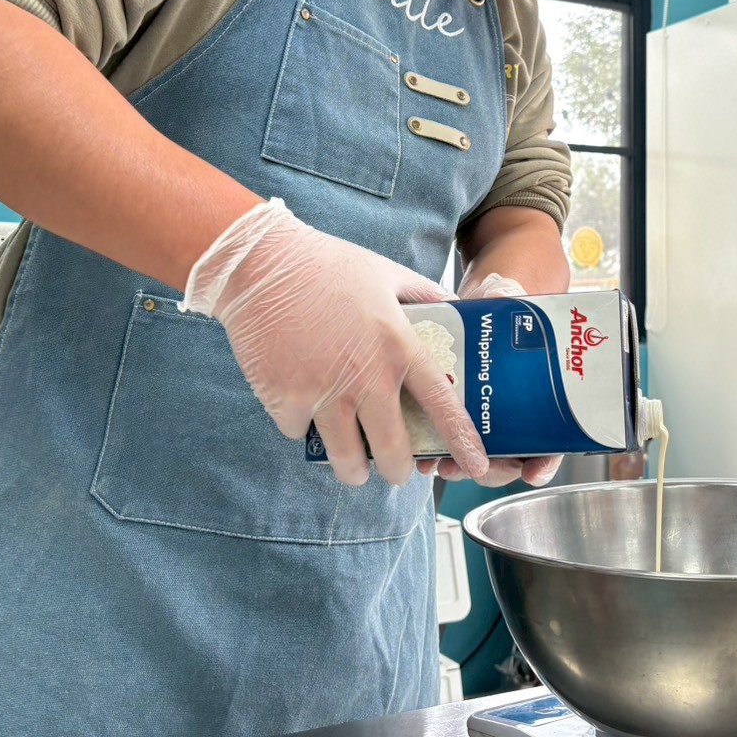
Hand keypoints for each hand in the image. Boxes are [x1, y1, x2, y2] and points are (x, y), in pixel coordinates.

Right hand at [181, 198, 488, 486]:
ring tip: (354, 467)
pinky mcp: (284, 400)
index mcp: (397, 347)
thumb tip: (452, 303)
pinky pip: (300, 433)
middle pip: (392, 451)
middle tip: (397, 472)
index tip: (476, 464)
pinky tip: (304, 411)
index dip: (461, 441)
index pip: (441, 405)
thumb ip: (423, 294)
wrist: (260, 264)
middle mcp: (365, 377)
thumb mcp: (387, 272)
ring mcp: (323, 393)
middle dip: (398, 471)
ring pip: (346, 459)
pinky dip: (303, 429)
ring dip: (353, 469)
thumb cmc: (327, 264)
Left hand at [416, 271, 562, 486]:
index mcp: (541, 398)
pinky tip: (424, 454)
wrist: (478, 305)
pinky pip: (447, 442)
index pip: (552, 442)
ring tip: (445, 465)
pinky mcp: (452, 412)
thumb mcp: (513, 301)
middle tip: (478, 469)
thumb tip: (504, 291)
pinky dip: (436, 453)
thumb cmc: (506, 307)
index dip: (544, 463)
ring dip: (461, 467)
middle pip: (510, 459)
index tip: (533, 472)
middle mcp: (515, 415)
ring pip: (476, 457)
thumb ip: (512, 299)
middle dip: (493, 470)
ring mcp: (484, 417)